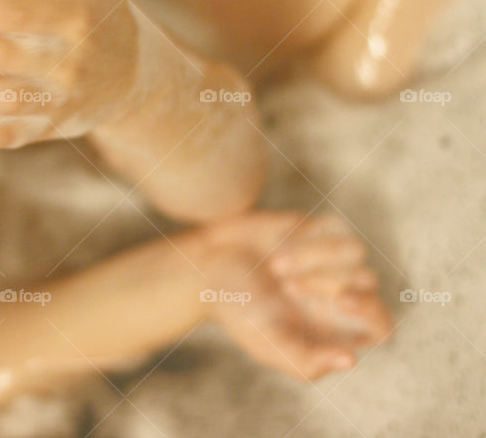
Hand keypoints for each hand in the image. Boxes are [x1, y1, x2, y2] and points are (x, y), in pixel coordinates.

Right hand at [198, 211, 393, 380]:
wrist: (207, 266)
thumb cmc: (237, 310)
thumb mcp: (267, 344)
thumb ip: (307, 362)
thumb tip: (351, 359)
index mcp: (332, 327)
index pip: (381, 325)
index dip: (372, 313)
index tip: (341, 302)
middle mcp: (337, 292)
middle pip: (369, 284)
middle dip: (331, 283)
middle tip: (290, 287)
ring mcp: (330, 259)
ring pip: (355, 253)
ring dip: (314, 259)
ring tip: (277, 268)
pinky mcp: (317, 229)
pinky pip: (336, 227)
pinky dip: (308, 238)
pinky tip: (281, 246)